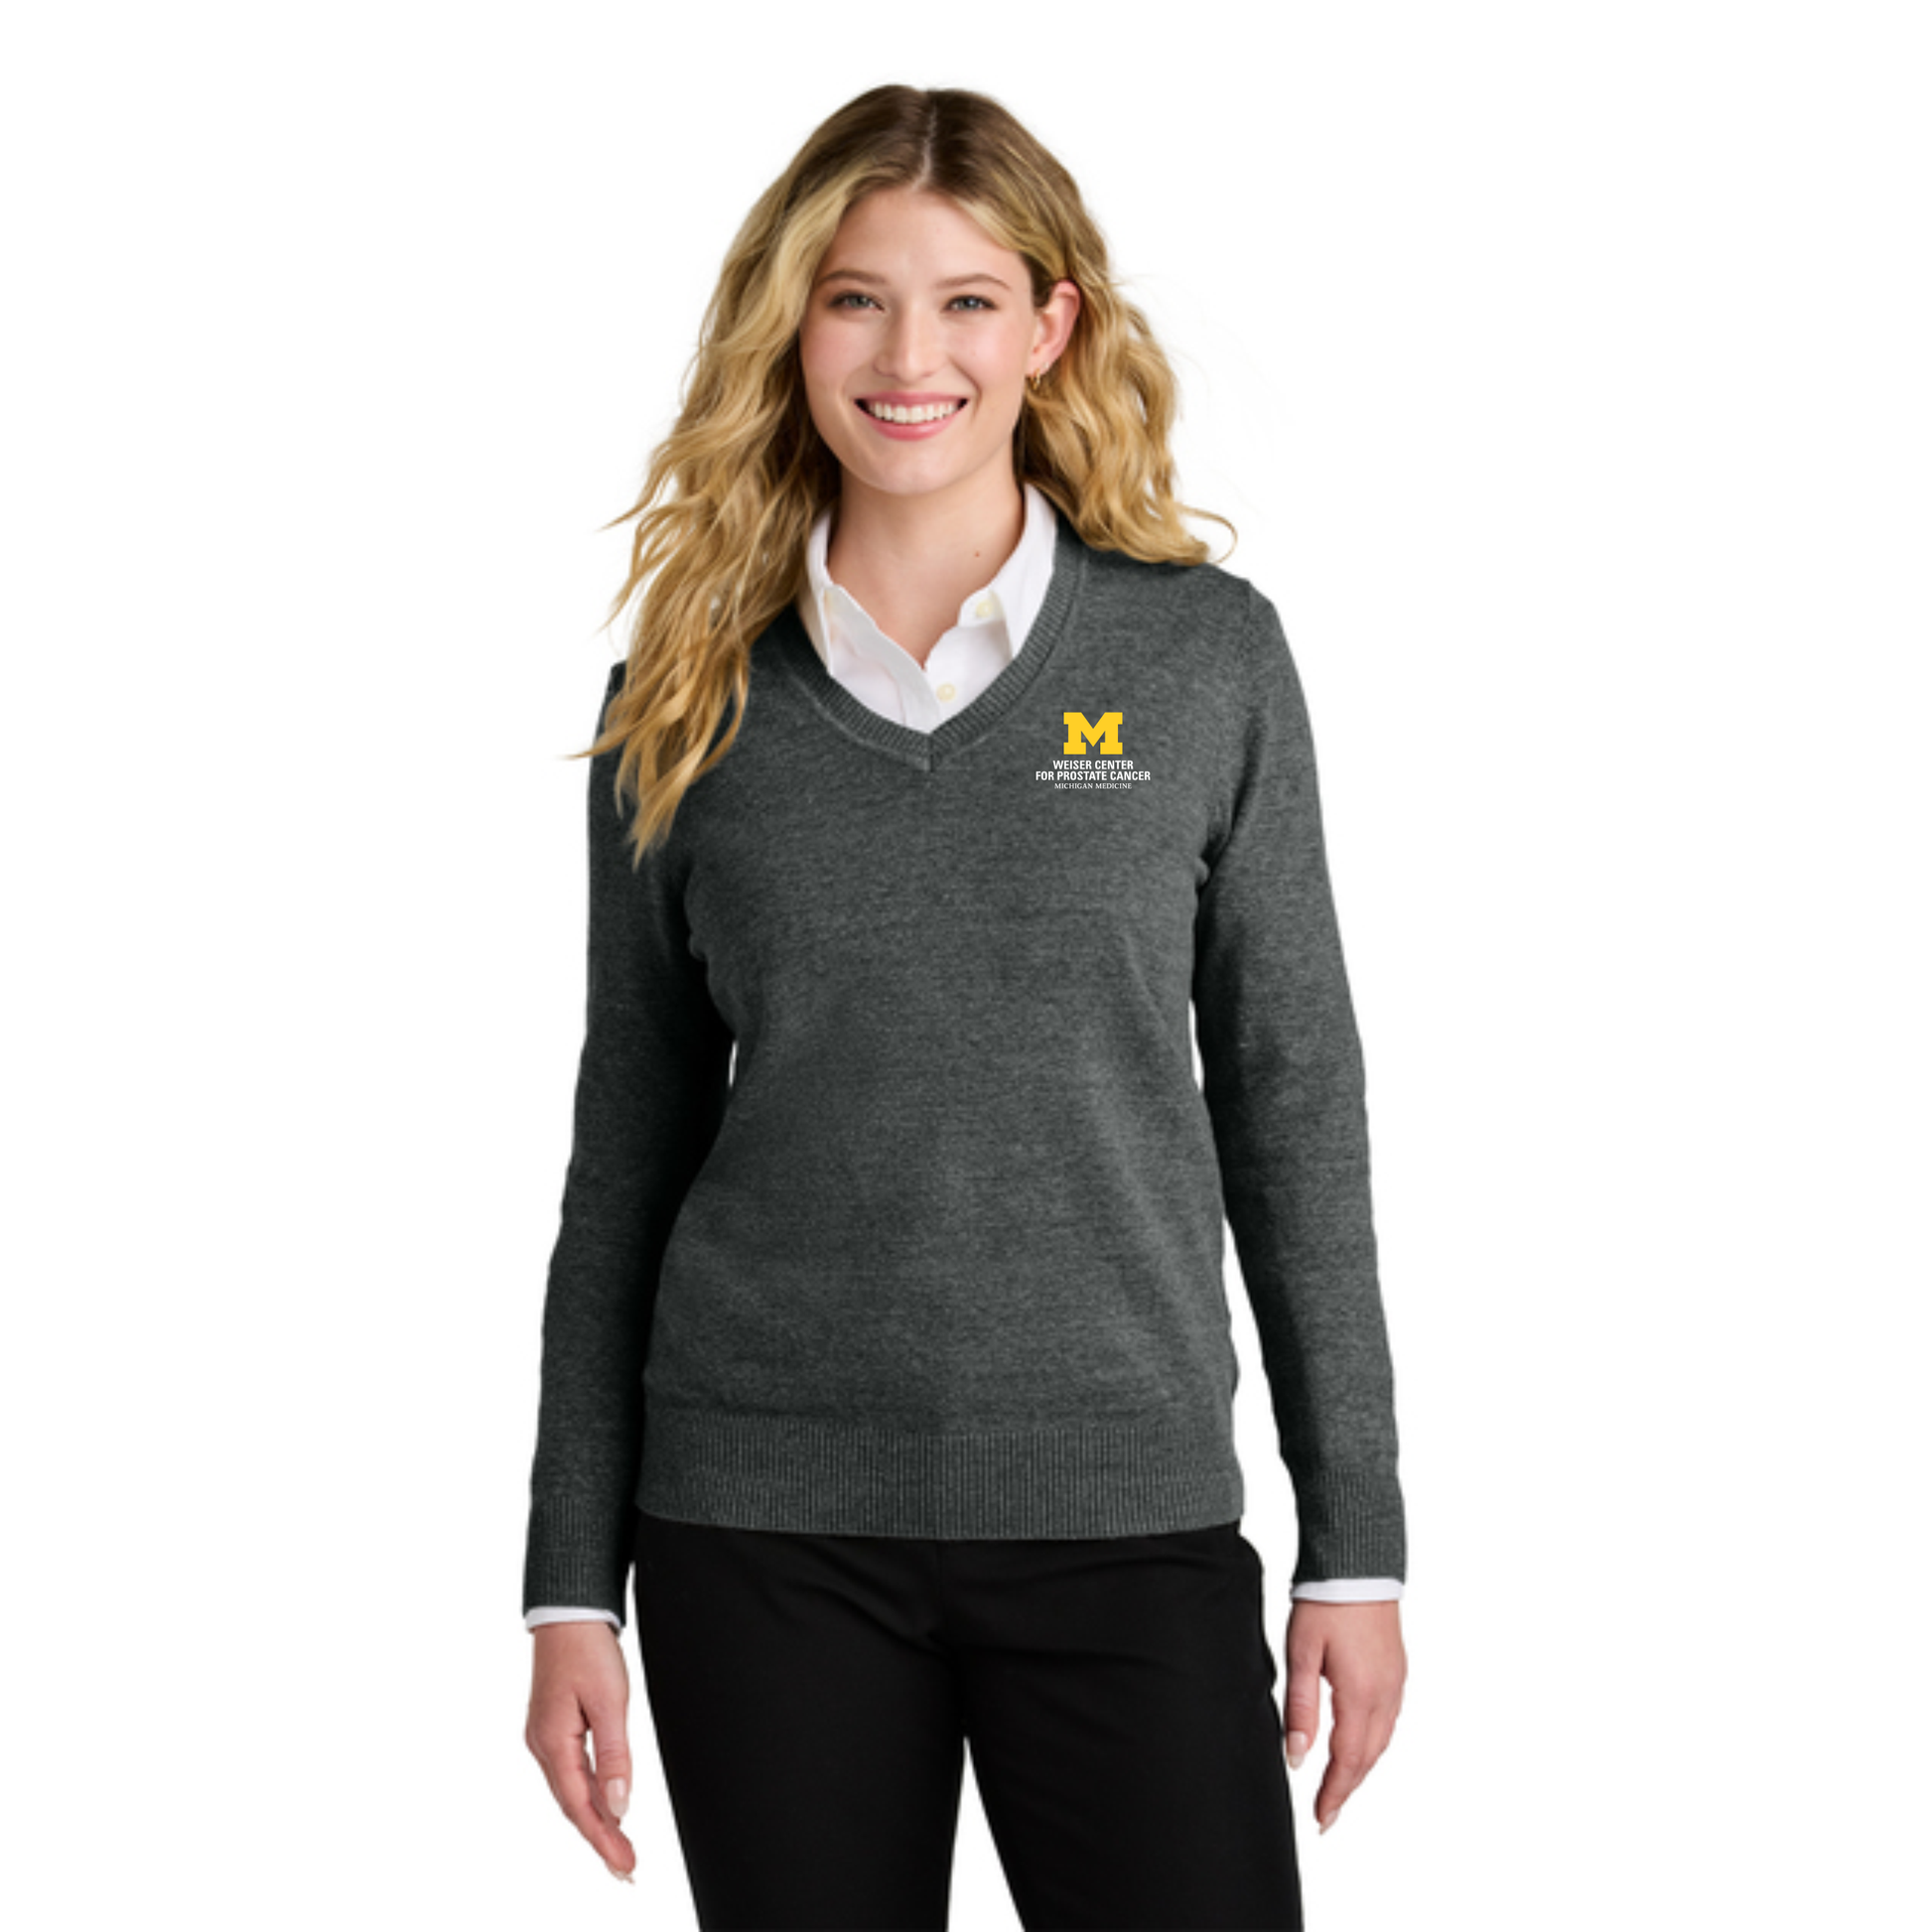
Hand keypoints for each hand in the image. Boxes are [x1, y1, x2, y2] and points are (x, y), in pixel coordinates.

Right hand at [526, 1620, 636, 1881]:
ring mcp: (545, 1737)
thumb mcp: (609, 1700)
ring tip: (619, 1848)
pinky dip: (587, 1795)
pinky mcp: (552, 1727)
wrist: (569, 1611)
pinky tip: (602, 1806)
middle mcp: (543, 1745)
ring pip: (571, 1791)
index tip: (626, 1867)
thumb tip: (620, 1804)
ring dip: (595, 1820)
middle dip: (600, 1838)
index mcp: (553, 1742)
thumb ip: (615, 1754)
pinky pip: (570, 1773)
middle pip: (573, 1805)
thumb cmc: (588, 1649)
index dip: (604, 1839)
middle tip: (627, 1869)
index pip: (581, 1806)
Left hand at [1282, 1599, 1405, 1835]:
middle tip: (1326, 1813)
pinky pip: (1389, 1720)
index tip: (1320, 1818)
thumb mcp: (1302, 1654)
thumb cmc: (1326, 1604)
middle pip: (1368, 1758)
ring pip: (1382, 1741)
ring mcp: (1396, 1682)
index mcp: (1361, 1695)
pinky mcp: (1397, 1670)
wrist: (1357, 1566)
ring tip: (1339, 1787)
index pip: (1348, 1760)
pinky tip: (1360, 1745)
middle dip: (1347, 1788)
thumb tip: (1298, 1757)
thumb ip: (1301, 1708)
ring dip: (1361, 1768)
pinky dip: (1374, 1743)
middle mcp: (1385, 1695)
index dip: (1334, 1793)